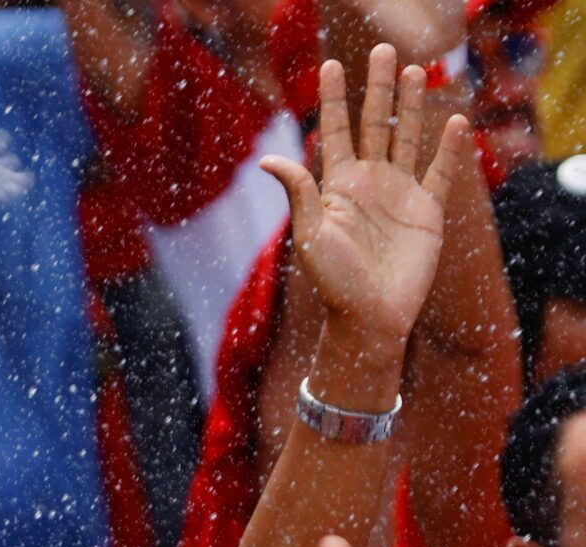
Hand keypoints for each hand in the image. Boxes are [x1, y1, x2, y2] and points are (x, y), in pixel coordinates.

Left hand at [260, 47, 466, 351]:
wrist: (370, 317)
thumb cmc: (333, 282)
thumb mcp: (311, 236)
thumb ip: (300, 194)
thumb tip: (272, 160)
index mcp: (336, 186)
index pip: (335, 131)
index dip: (333, 99)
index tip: (330, 64)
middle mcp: (368, 182)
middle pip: (375, 123)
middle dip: (378, 88)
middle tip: (383, 50)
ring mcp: (399, 194)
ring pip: (407, 138)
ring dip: (413, 105)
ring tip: (417, 70)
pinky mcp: (427, 210)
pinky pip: (440, 171)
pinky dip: (449, 147)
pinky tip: (454, 120)